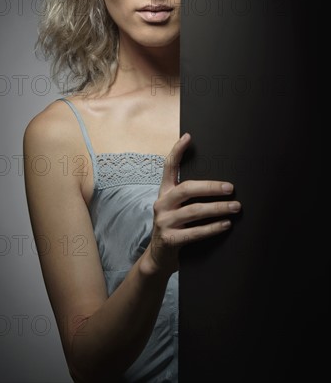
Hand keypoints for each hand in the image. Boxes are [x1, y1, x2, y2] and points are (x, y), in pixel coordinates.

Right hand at [142, 133, 240, 276]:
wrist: (159, 257)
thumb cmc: (174, 228)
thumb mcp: (176, 208)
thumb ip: (188, 196)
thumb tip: (220, 184)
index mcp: (164, 192)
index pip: (168, 167)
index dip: (177, 151)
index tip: (188, 137)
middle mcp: (162, 204)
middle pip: (187, 188)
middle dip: (211, 187)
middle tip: (231, 188)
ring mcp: (164, 222)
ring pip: (194, 211)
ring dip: (217, 208)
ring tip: (236, 207)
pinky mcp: (170, 239)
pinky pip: (194, 232)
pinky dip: (212, 228)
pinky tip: (226, 225)